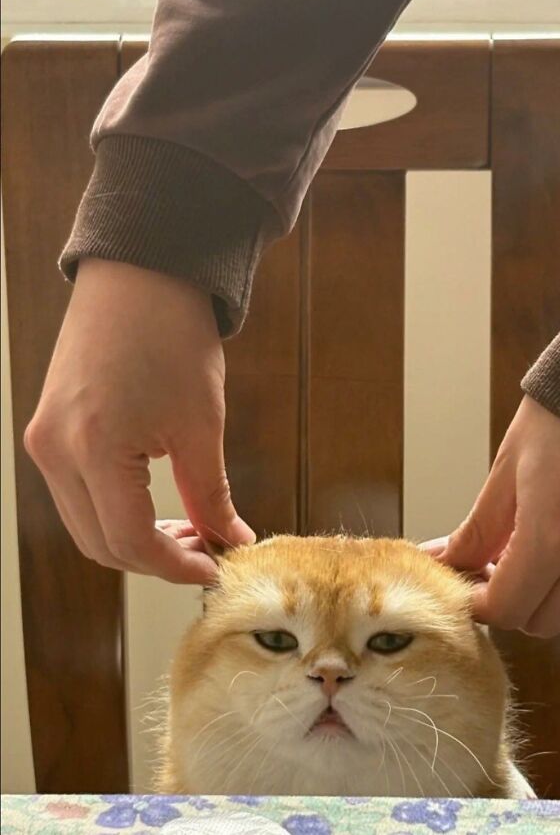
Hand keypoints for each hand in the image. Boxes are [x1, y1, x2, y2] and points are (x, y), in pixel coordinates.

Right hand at [24, 259, 253, 583]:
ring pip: (85, 523)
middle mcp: (54, 452)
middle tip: (206, 551)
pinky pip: (76, 493)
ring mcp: (44, 439)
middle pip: (99, 542)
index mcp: (91, 450)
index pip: (129, 542)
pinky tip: (155, 505)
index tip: (215, 568)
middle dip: (155, 559)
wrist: (140, 275)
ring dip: (133, 538)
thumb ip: (211, 492)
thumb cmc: (173, 336)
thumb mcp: (200, 422)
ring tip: (187, 529)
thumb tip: (230, 537)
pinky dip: (114, 510)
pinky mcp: (48, 428)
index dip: (176, 567)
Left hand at [423, 396, 559, 635]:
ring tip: (545, 560)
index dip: (481, 603)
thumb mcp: (509, 468)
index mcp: (553, 533)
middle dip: (515, 602)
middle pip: (544, 622)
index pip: (507, 609)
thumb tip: (444, 560)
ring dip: (556, 602)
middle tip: (503, 569)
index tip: (473, 587)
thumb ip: (477, 529)